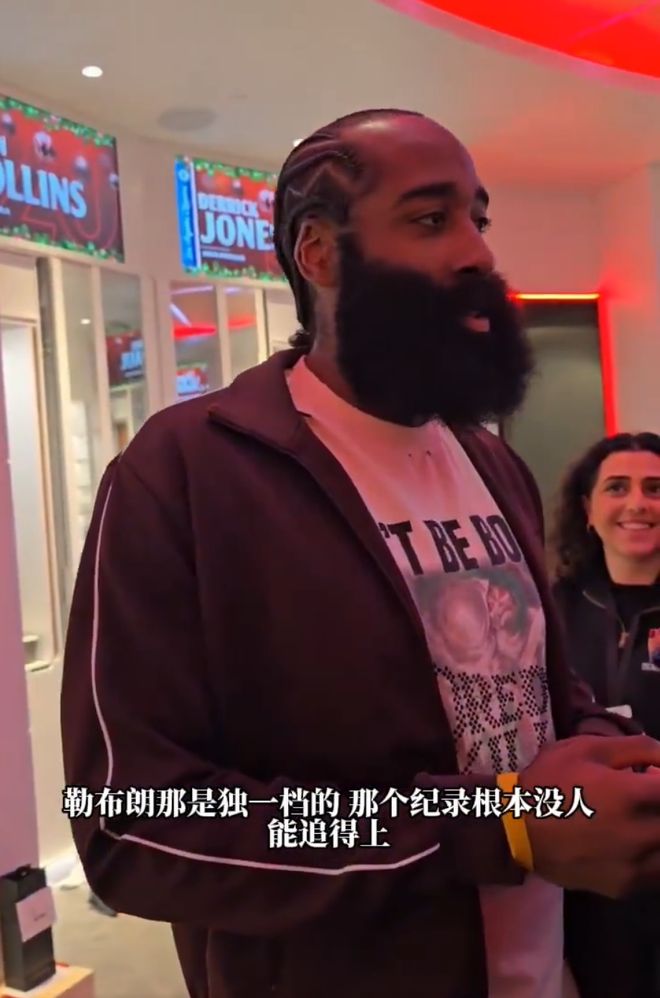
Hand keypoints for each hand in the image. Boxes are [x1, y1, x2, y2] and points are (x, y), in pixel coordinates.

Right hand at [519, 734, 659, 897]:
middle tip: (645, 797)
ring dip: (657, 832)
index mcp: (629, 795)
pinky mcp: (625, 887)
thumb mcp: (585, 749)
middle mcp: (639, 834)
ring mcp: (634, 866)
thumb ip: (634, 748)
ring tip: (641, 821)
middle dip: (659, 805)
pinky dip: (654, 857)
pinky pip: (657, 875)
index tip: (652, 777)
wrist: (516, 829)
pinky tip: (636, 844)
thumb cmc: (549, 782)